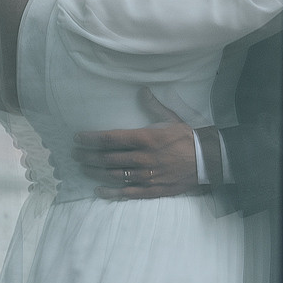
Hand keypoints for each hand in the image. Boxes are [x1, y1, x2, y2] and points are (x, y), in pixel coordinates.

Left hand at [72, 91, 205, 199]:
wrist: (207, 160)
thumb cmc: (186, 137)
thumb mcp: (170, 118)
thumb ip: (153, 105)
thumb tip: (142, 90)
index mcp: (145, 138)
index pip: (110, 138)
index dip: (91, 139)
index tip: (78, 138)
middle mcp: (143, 158)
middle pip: (108, 158)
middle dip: (88, 156)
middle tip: (75, 154)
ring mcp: (147, 176)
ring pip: (114, 175)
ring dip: (95, 172)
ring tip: (83, 168)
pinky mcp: (152, 190)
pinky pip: (127, 193)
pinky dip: (110, 192)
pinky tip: (98, 190)